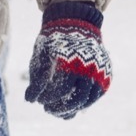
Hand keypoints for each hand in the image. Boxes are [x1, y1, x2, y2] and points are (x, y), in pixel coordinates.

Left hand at [25, 1, 111, 118]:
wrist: (76, 24)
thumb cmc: (54, 42)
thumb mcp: (41, 55)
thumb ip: (36, 77)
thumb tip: (30, 100)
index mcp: (70, 61)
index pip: (59, 90)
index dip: (47, 98)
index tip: (37, 101)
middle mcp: (88, 67)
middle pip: (76, 99)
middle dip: (60, 108)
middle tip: (48, 110)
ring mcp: (99, 71)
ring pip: (87, 100)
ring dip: (72, 109)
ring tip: (59, 111)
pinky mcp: (106, 74)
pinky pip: (96, 95)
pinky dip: (84, 102)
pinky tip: (71, 105)